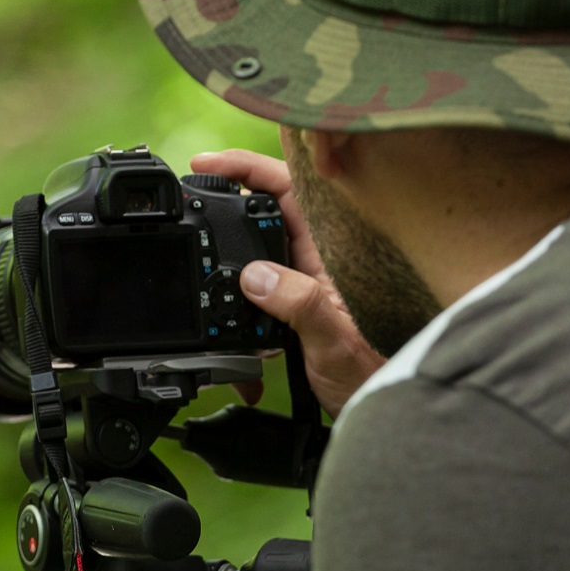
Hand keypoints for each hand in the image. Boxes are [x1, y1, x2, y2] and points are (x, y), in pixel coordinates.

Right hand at [190, 146, 386, 414]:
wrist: (379, 407)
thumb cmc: (373, 372)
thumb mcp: (335, 340)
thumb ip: (300, 304)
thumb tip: (257, 277)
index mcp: (329, 250)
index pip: (288, 186)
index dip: (248, 167)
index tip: (208, 164)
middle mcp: (316, 258)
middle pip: (265, 207)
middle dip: (226, 198)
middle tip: (190, 197)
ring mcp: (303, 278)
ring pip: (256, 246)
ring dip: (227, 253)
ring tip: (199, 253)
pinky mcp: (293, 302)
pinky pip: (256, 285)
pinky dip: (234, 298)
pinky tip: (223, 321)